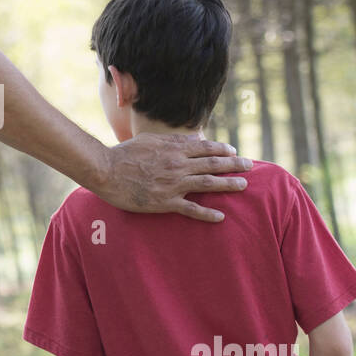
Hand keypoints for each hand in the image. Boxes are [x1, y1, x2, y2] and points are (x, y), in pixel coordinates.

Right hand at [92, 134, 250, 218]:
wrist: (106, 171)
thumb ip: (175, 141)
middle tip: (250, 166)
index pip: (206, 148)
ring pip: (208, 184)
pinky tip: (220, 216)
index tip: (235, 152)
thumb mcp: (150, 140)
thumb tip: (196, 139)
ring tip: (243, 186)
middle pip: (213, 164)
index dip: (223, 149)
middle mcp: (178, 165)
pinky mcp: (165, 202)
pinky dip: (207, 213)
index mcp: (174, 149)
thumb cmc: (125, 154)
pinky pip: (191, 209)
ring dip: (228, 184)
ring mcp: (173, 184)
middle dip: (234, 164)